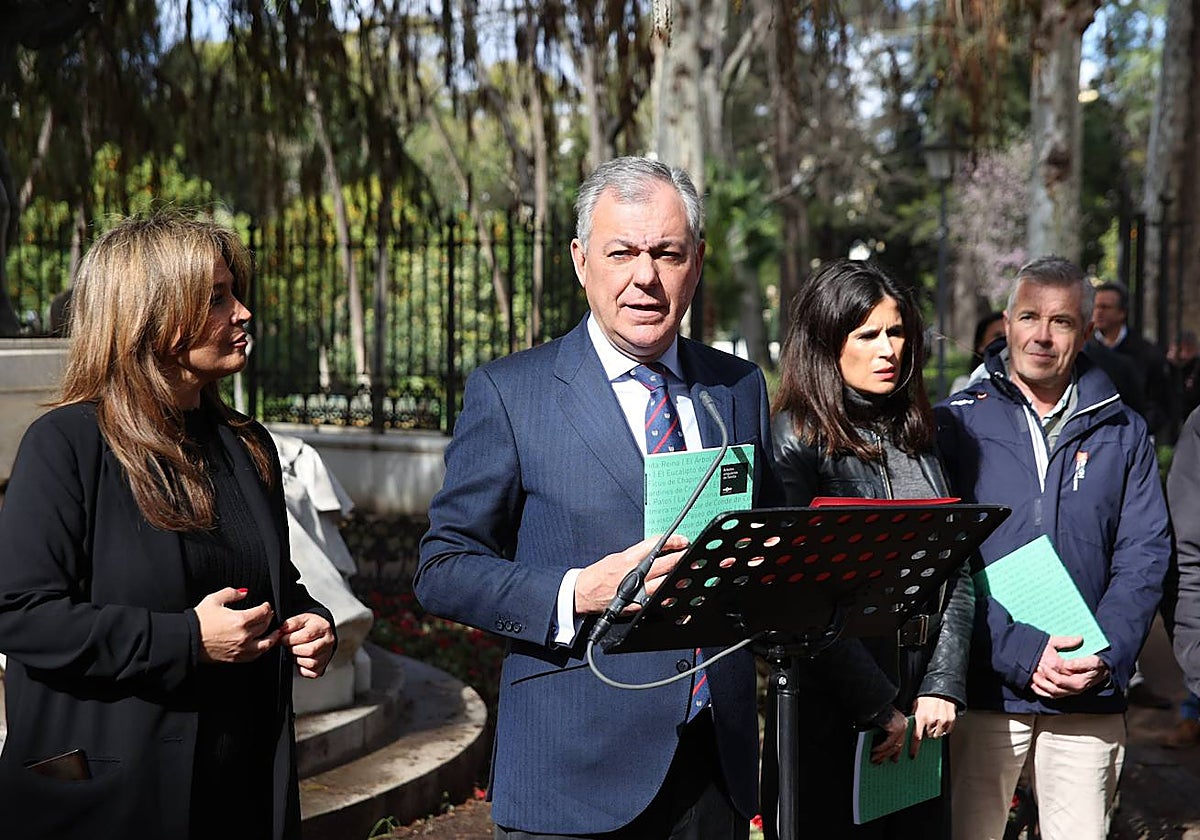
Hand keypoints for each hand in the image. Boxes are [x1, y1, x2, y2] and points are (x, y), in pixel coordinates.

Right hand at [194, 587, 277, 663]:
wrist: (187, 640)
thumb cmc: (198, 621)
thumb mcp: (214, 599)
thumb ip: (232, 593)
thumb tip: (244, 592)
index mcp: (240, 620)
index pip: (263, 612)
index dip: (267, 606)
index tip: (266, 605)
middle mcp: (244, 636)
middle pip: (265, 625)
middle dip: (269, 618)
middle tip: (269, 614)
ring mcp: (241, 649)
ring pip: (265, 643)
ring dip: (272, 636)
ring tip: (275, 632)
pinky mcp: (236, 658)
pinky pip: (256, 655)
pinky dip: (262, 649)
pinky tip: (264, 645)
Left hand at [279, 612, 335, 677]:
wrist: (322, 632)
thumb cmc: (311, 626)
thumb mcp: (302, 619)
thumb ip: (291, 623)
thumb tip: (280, 631)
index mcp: (323, 627)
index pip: (306, 636)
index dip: (290, 639)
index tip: (281, 638)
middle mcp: (328, 642)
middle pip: (310, 651)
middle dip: (293, 649)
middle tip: (288, 645)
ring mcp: (327, 655)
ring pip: (311, 663)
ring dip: (298, 659)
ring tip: (295, 651)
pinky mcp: (323, 667)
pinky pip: (310, 673)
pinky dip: (302, 668)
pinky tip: (301, 659)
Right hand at [574, 534, 688, 614]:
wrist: (583, 593)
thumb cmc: (598, 575)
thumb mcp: (617, 557)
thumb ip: (637, 555)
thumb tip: (656, 551)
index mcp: (628, 558)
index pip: (655, 546)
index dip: (673, 542)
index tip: (682, 541)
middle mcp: (634, 574)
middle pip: (665, 564)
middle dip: (681, 557)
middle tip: (691, 555)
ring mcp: (637, 591)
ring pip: (665, 582)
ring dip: (679, 577)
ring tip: (689, 573)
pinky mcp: (636, 605)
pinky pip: (656, 599)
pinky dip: (667, 595)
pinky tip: (675, 592)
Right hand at [869, 707, 907, 764]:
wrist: (874, 700)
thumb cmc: (877, 709)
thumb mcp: (884, 723)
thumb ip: (885, 732)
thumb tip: (883, 745)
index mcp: (902, 724)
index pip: (900, 741)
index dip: (896, 752)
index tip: (893, 759)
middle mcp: (904, 726)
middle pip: (897, 746)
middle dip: (887, 755)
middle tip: (880, 761)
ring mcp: (900, 727)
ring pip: (892, 746)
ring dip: (882, 754)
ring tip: (874, 758)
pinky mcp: (895, 729)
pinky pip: (887, 743)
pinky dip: (880, 748)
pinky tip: (873, 750)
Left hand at [911, 696, 956, 757]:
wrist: (941, 690)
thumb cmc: (927, 697)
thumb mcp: (916, 706)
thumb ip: (914, 718)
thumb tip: (909, 728)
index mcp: (921, 717)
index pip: (917, 737)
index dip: (915, 747)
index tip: (913, 755)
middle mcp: (932, 720)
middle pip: (929, 736)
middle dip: (927, 732)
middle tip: (927, 724)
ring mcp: (942, 721)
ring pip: (937, 735)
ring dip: (935, 731)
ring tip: (934, 721)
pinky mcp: (951, 721)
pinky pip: (946, 731)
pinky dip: (943, 728)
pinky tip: (941, 720)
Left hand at [1030, 635, 1098, 697]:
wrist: (1102, 670)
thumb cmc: (1097, 664)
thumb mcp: (1093, 660)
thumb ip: (1082, 663)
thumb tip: (1068, 665)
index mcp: (1079, 683)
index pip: (1060, 681)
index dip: (1049, 673)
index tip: (1042, 664)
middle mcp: (1074, 690)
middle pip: (1054, 689)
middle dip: (1042, 680)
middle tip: (1034, 669)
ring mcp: (1070, 692)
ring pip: (1052, 694)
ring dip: (1040, 687)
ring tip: (1032, 676)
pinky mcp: (1066, 692)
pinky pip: (1052, 695)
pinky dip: (1042, 691)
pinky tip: (1034, 685)